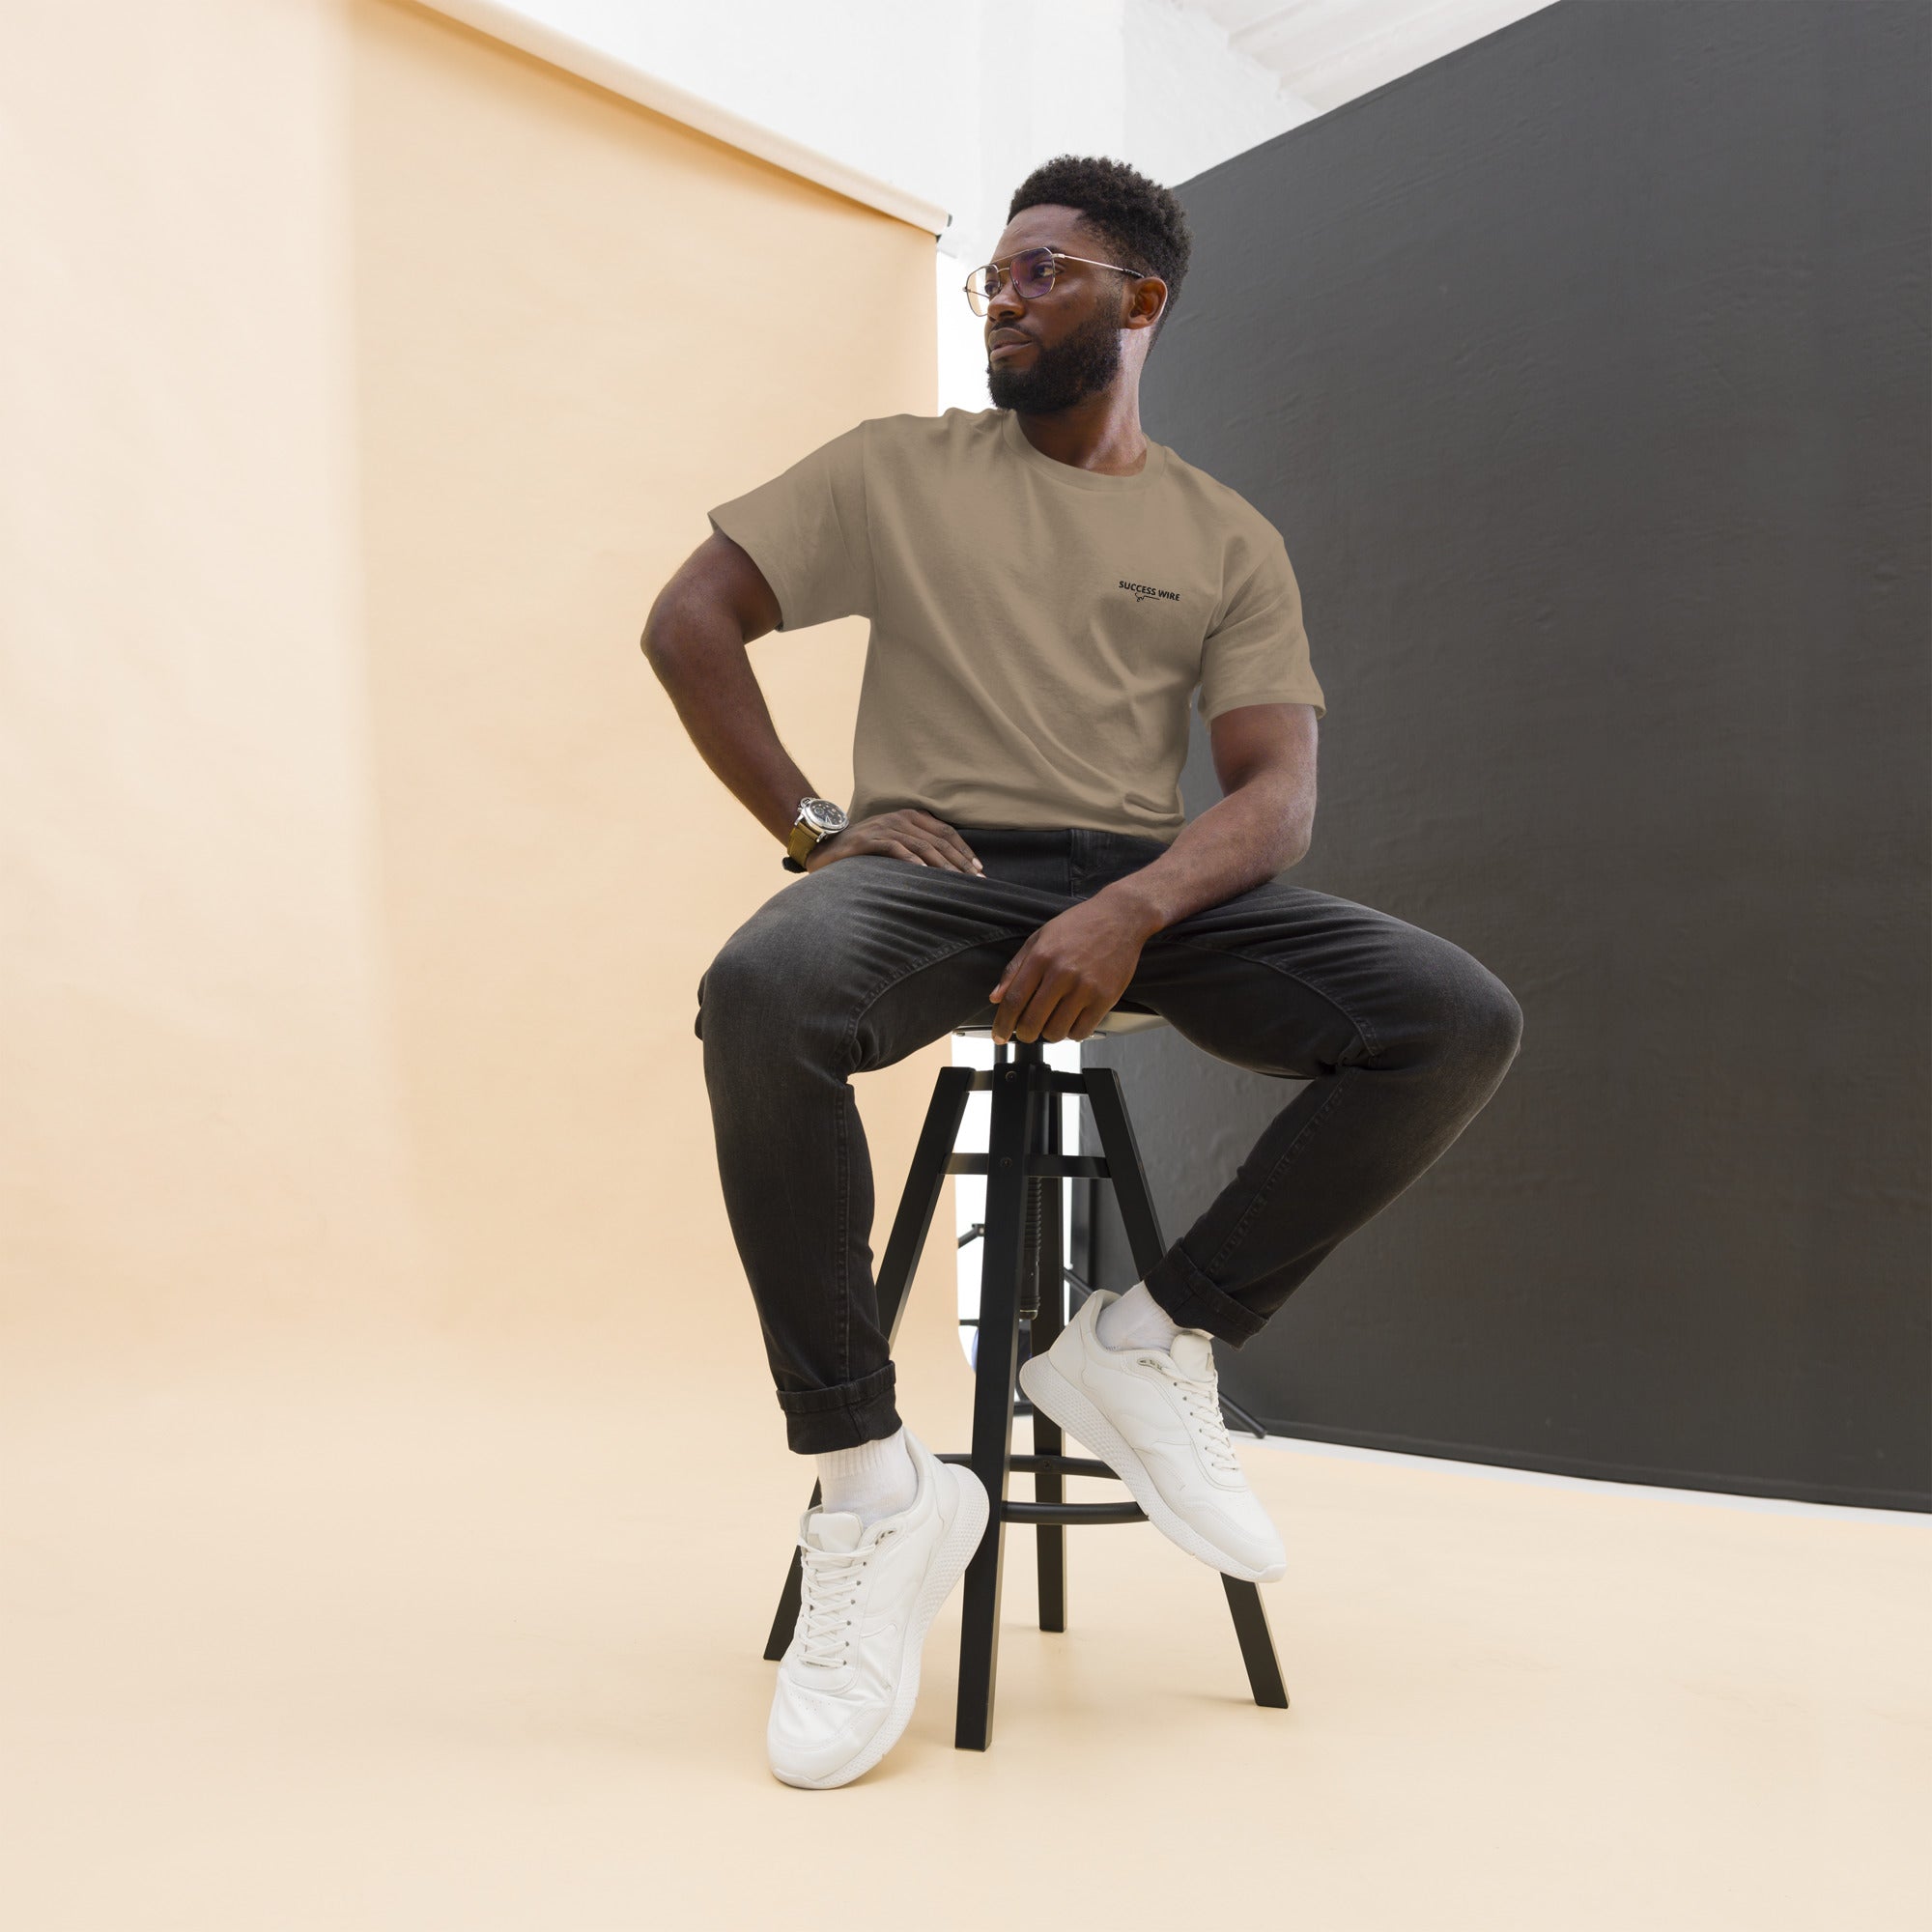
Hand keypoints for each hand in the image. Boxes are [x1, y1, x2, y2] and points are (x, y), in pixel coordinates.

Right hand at [804, 809, 983, 874]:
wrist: (825, 845)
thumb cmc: (864, 849)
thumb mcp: (894, 842)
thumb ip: (917, 846)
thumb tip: (948, 868)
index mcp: (910, 816)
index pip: (945, 832)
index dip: (964, 851)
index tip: (979, 870)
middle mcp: (900, 818)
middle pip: (938, 840)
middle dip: (960, 862)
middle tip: (975, 882)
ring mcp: (884, 827)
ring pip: (922, 846)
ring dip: (943, 866)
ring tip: (957, 882)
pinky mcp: (869, 839)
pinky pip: (896, 849)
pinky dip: (912, 862)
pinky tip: (925, 875)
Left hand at [988, 895, 1150, 1043]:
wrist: (1120, 917)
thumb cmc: (1080, 925)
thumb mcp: (1040, 937)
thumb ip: (1015, 968)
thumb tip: (996, 997)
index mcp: (1041, 957)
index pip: (1014, 1000)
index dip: (1003, 1024)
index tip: (999, 1035)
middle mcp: (1062, 973)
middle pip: (1032, 1021)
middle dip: (1024, 1034)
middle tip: (1026, 1032)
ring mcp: (1085, 987)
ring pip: (1056, 1031)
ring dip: (1049, 1033)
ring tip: (1052, 1022)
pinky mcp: (1105, 998)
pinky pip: (1082, 1031)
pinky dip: (1072, 1033)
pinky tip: (1071, 1020)